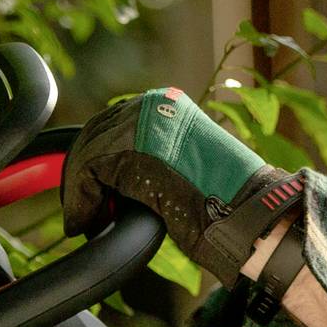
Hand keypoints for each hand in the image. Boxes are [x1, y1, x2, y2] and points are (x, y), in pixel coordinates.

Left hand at [61, 89, 305, 282]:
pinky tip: (85, 223)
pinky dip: (80, 201)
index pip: (111, 125)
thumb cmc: (222, 202)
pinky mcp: (129, 149)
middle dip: (81, 176)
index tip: (91, 194)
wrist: (247, 213)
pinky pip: (86, 173)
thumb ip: (148, 160)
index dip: (93, 163)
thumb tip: (111, 179)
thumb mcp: (178, 168)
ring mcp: (140, 122)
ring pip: (86, 153)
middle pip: (94, 134)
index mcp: (166, 104)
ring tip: (84, 220)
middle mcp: (152, 104)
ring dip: (79, 192)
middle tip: (82, 209)